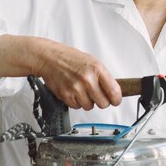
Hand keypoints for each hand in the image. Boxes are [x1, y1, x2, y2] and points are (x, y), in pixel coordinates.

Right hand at [0, 35, 121, 109]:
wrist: (49, 58)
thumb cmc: (71, 59)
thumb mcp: (93, 62)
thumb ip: (104, 77)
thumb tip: (115, 92)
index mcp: (97, 70)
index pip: (114, 92)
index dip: (116, 99)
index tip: (115, 100)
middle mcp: (87, 80)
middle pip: (103, 103)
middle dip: (102, 101)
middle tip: (97, 94)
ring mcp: (76, 88)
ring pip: (90, 106)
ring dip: (88, 101)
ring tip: (83, 90)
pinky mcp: (66, 96)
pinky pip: (77, 106)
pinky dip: (77, 102)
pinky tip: (74, 91)